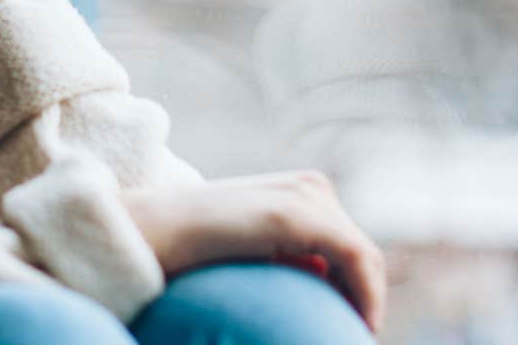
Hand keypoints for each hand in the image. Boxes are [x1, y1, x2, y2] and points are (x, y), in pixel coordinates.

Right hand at [120, 170, 386, 333]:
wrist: (148, 233)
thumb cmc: (187, 250)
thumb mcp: (249, 251)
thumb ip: (282, 256)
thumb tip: (317, 277)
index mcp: (297, 193)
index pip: (349, 245)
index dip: (360, 287)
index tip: (353, 323)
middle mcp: (307, 187)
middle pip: (361, 250)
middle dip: (367, 293)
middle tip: (358, 332)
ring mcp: (302, 196)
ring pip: (365, 256)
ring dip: (369, 297)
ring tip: (357, 331)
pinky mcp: (295, 215)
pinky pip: (357, 257)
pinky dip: (367, 294)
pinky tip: (361, 323)